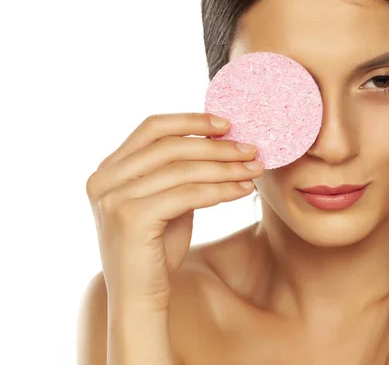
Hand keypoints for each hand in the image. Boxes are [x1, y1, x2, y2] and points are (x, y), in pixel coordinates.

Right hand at [85, 113, 263, 308]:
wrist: (139, 297)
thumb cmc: (156, 248)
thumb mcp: (167, 200)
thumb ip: (179, 172)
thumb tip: (221, 142)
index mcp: (109, 169)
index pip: (152, 128)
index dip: (191, 121)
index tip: (227, 125)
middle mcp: (104, 179)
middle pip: (170, 146)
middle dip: (216, 146)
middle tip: (251, 149)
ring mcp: (114, 198)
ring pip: (182, 170)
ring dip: (225, 167)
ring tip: (254, 169)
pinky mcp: (131, 217)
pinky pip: (187, 195)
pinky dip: (220, 190)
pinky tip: (243, 190)